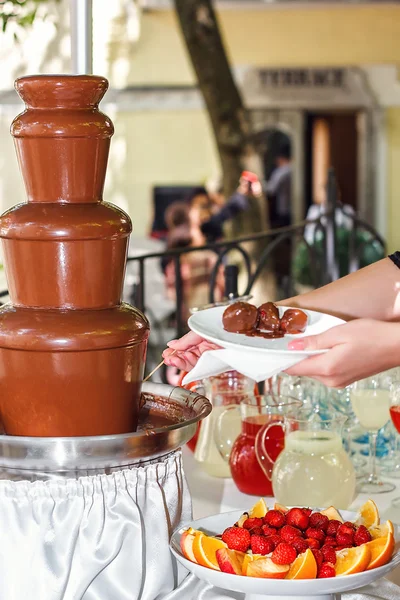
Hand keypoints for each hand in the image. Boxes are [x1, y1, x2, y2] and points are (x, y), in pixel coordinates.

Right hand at [162, 332, 219, 370]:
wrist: (231, 332)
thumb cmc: (218, 329)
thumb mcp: (196, 333)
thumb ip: (184, 341)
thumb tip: (171, 345)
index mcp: (199, 342)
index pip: (184, 351)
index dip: (174, 353)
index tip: (166, 354)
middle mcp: (203, 351)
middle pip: (187, 360)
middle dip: (176, 359)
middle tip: (167, 359)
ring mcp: (208, 359)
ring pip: (191, 365)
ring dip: (180, 363)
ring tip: (173, 359)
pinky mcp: (213, 365)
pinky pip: (199, 370)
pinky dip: (190, 367)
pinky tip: (183, 363)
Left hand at [285, 319, 399, 387]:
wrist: (397, 346)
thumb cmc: (372, 336)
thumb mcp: (339, 333)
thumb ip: (314, 342)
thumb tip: (292, 347)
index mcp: (327, 369)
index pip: (294, 369)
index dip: (281, 359)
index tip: (272, 350)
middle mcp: (331, 381)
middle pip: (303, 370)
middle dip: (296, 356)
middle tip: (293, 337)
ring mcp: (339, 382)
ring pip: (314, 370)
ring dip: (310, 357)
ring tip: (312, 340)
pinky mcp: (346, 380)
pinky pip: (325, 371)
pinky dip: (321, 360)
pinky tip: (327, 348)